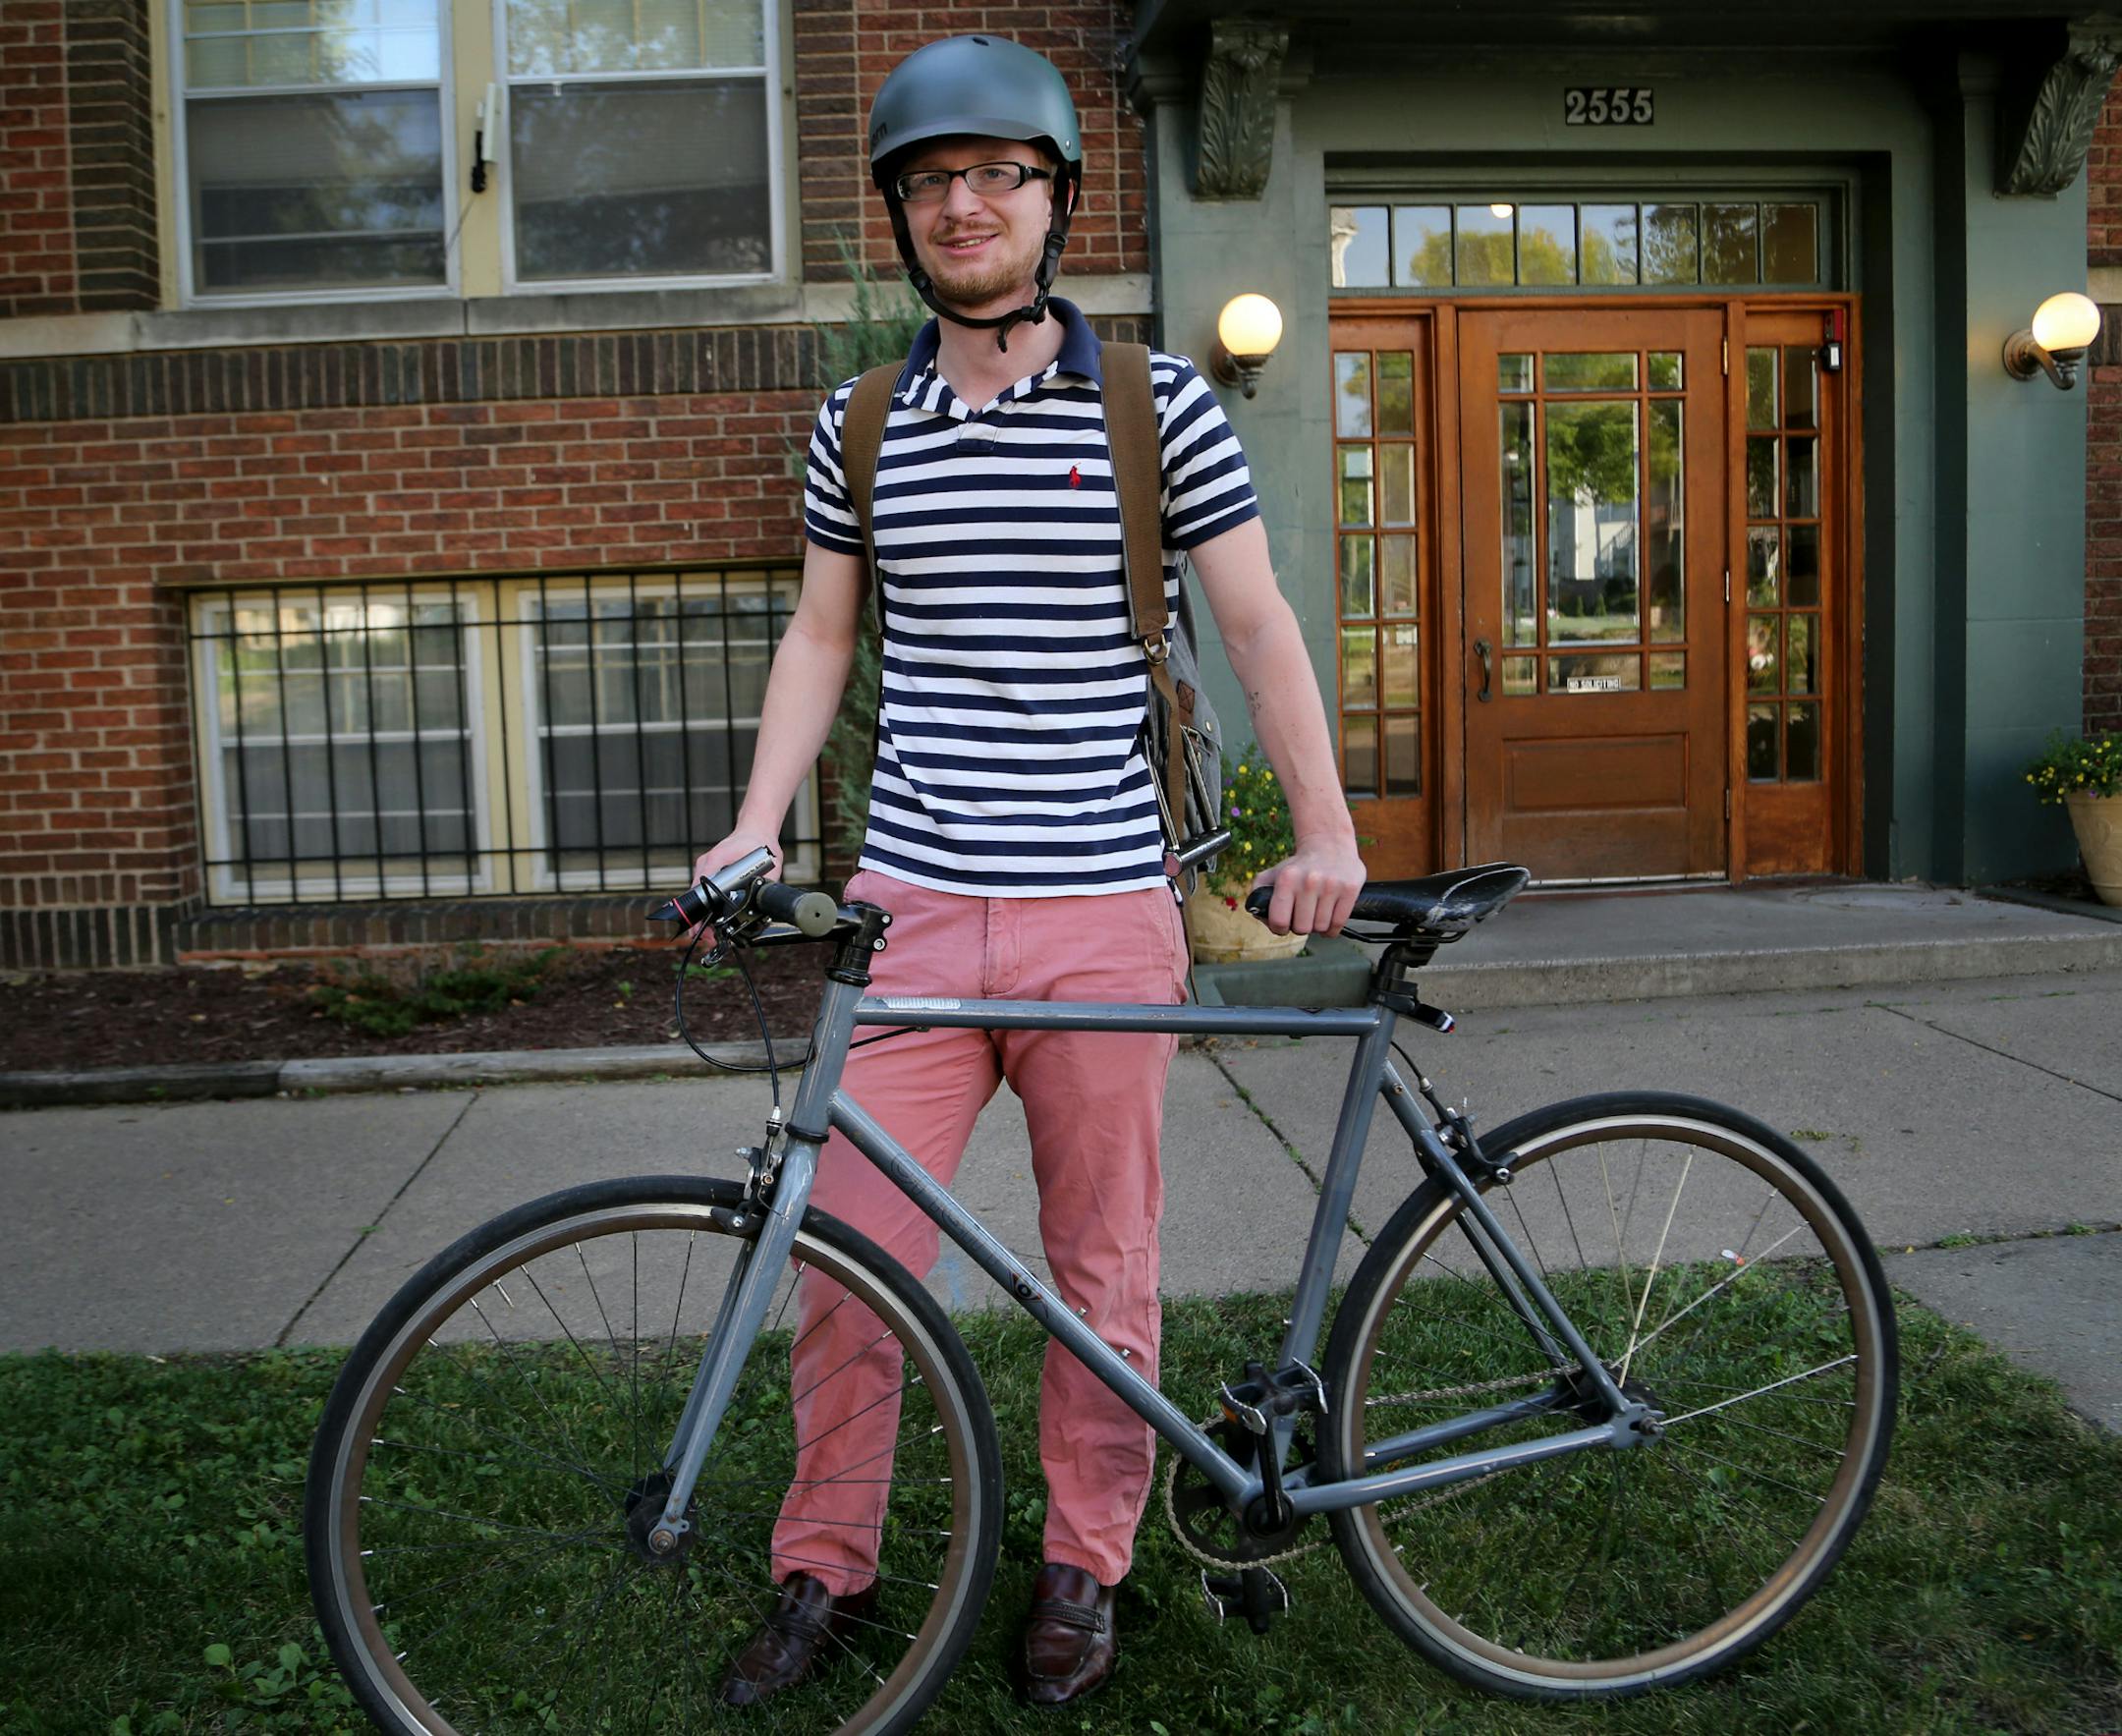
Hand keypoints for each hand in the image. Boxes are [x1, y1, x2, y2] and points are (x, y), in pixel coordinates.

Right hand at [682, 830, 782, 943]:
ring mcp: (706, 867)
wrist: (756, 830)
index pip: (701, 891)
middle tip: (706, 937)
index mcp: (715, 861)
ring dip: (702, 913)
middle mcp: (706, 864)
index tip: (702, 928)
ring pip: (698, 894)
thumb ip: (764, 883)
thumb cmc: (758, 843)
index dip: (701, 913)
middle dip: (698, 920)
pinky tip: (711, 919)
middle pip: (696, 897)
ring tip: (708, 933)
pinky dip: (706, 904)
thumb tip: (763, 902)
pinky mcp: (710, 870)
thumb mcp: (766, 864)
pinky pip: (704, 889)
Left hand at [1250, 836, 1364, 936]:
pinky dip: (1332, 929)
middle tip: (1303, 917)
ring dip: (1317, 927)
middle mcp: (1309, 881)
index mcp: (1287, 879)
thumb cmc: (1298, 866)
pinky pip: (1338, 923)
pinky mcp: (1349, 889)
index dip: (1279, 928)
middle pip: (1302, 928)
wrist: (1329, 844)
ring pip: (1321, 927)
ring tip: (1316, 914)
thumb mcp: (1273, 873)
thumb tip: (1258, 913)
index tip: (1284, 923)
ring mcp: (1331, 885)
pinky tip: (1328, 919)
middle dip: (1301, 927)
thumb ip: (1258, 893)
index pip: (1279, 921)